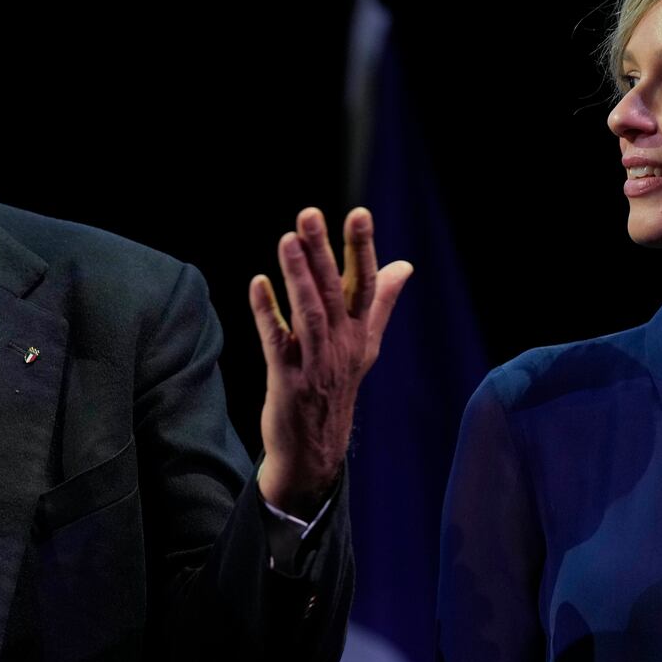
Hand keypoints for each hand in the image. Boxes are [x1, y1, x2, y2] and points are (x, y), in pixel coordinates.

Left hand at [249, 207, 411, 516]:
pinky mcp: (288, 380)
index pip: (366, 284)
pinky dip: (267, 313)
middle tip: (310, 214)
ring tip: (287, 240)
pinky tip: (257, 284)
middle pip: (334, 292)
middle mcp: (342, 345)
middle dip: (324, 251)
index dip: (362, 248)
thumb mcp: (365, 345)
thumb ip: (382, 302)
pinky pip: (277, 342)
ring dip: (297, 276)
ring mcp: (316, 363)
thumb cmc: (337, 386)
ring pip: (308, 313)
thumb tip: (404, 266)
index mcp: (361, 333)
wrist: (316, 448)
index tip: (359, 213)